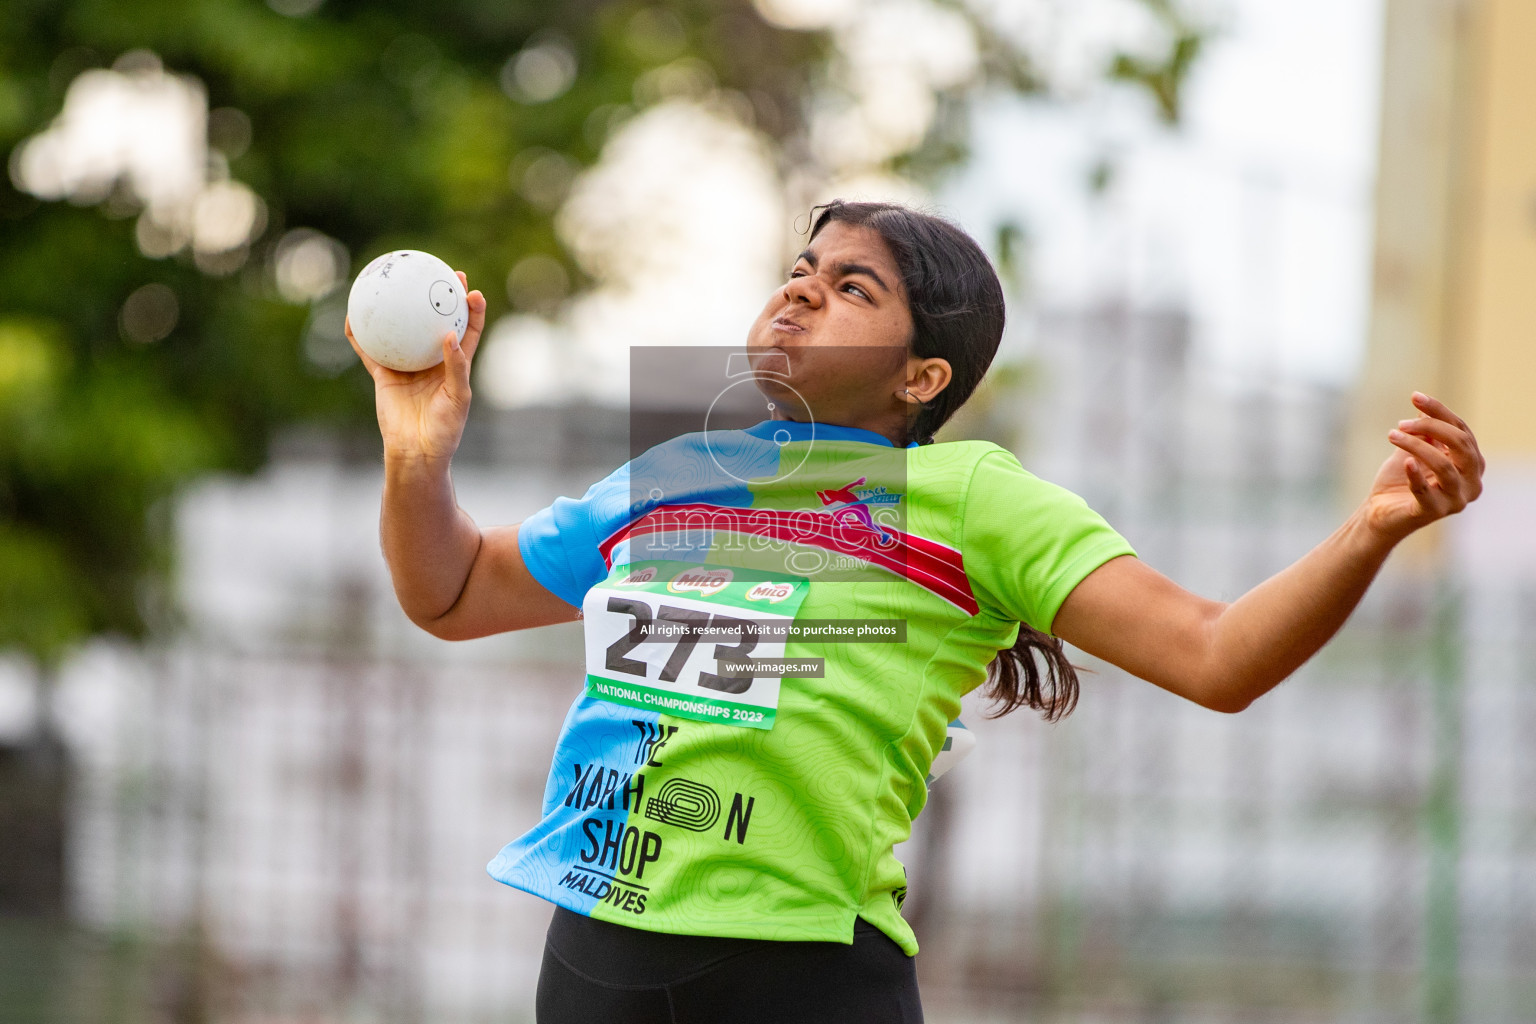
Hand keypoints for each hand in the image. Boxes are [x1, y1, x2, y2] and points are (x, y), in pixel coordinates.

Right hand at [347, 271, 486, 460]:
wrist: (416, 452)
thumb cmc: (445, 429)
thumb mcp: (458, 398)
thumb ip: (456, 367)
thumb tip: (449, 335)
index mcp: (456, 365)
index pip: (468, 331)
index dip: (472, 311)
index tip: (472, 292)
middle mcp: (432, 361)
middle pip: (437, 321)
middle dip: (440, 297)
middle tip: (441, 272)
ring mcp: (407, 366)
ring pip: (403, 331)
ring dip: (400, 308)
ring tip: (394, 282)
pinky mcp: (385, 375)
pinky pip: (370, 351)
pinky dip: (360, 336)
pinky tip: (351, 317)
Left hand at [1361, 392, 1483, 542]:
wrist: (1379, 511)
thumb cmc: (1399, 479)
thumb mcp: (1413, 449)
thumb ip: (1423, 431)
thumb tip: (1422, 405)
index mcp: (1472, 464)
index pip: (1462, 431)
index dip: (1439, 412)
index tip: (1415, 396)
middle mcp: (1472, 482)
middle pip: (1461, 445)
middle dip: (1431, 427)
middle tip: (1401, 423)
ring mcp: (1456, 500)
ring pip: (1444, 465)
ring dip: (1416, 446)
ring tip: (1392, 435)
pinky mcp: (1434, 512)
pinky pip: (1426, 492)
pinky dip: (1416, 476)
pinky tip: (1405, 462)